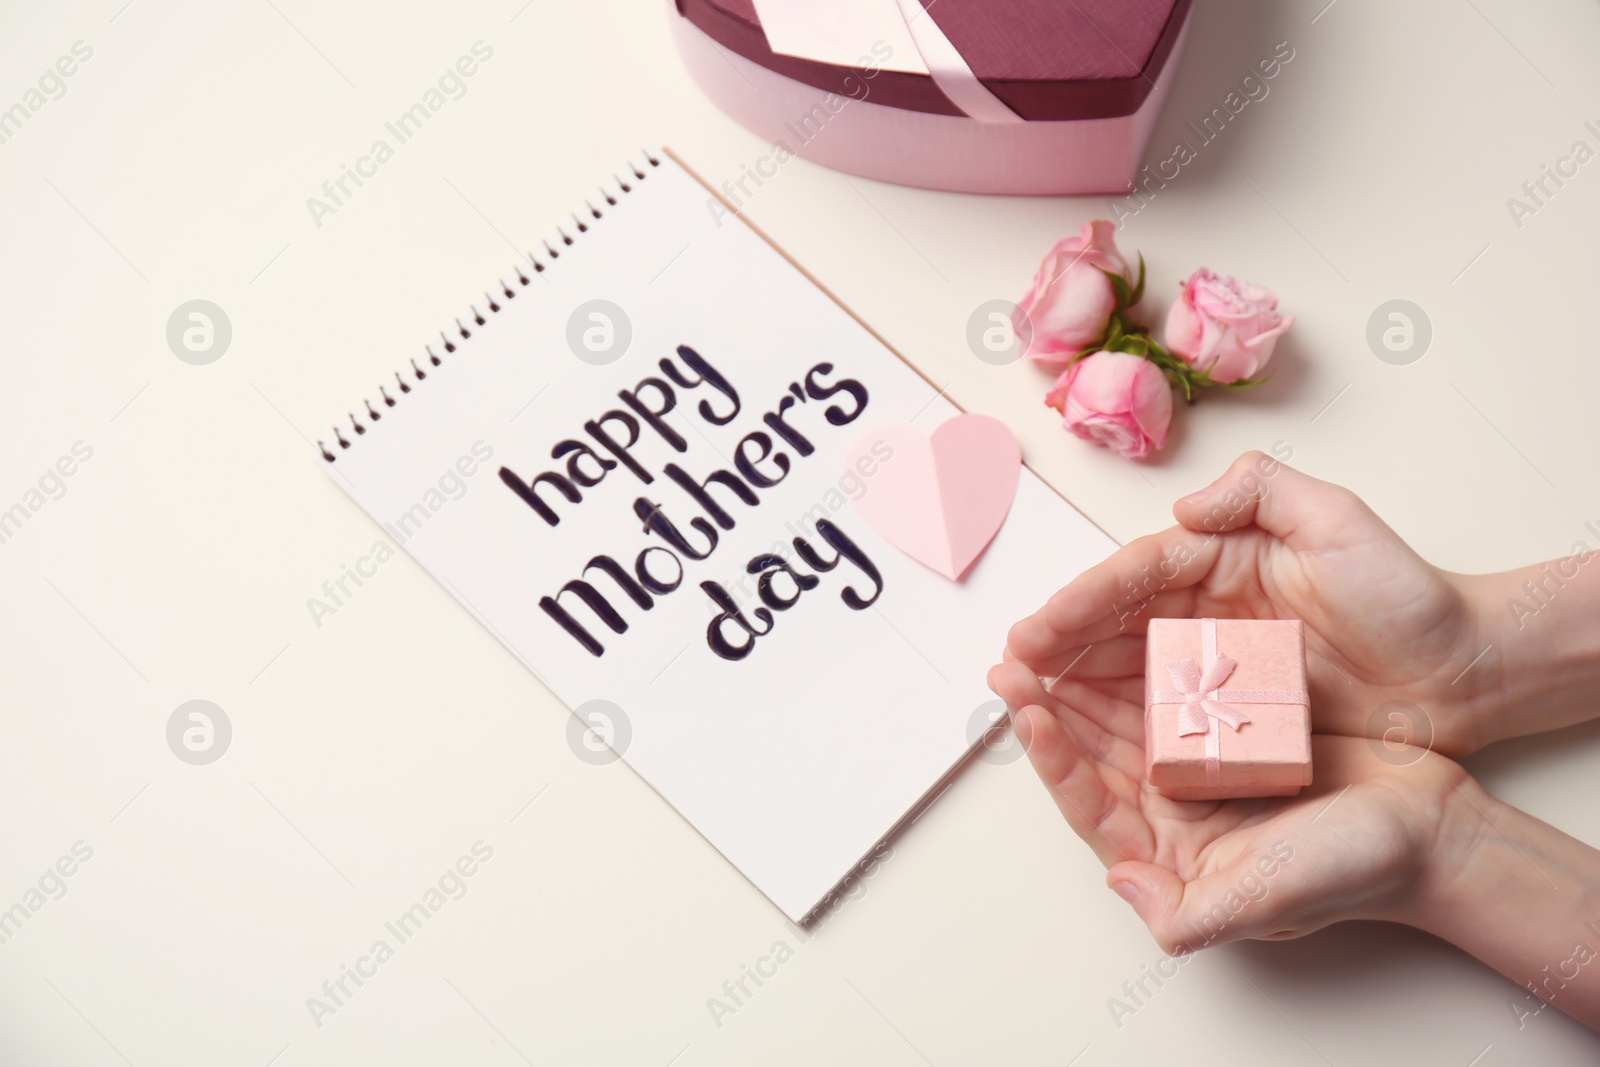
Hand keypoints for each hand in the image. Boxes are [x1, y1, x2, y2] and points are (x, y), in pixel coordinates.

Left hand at [986, 659, 1482, 950]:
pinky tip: (1117, 632)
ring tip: (1046, 638)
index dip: (1052, 755)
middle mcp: (1171, 815)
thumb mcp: (1268, 899)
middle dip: (1048, 705)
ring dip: (1083, 680)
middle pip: (1091, 754)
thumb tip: (1121, 887)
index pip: (1088, 801)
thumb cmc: (1353, 869)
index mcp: (1166, 856)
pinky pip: (1170, 695)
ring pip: (1121, 720)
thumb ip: (1192, 914)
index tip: (1025, 707)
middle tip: (1012, 655)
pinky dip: (1141, 665)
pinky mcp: (1227, 734)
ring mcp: (1198, 773)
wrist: (1430, 832)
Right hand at [1004, 451, 1497, 756]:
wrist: (1462, 672)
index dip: (1079, 603)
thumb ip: (1261, 490)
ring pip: (1123, 675)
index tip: (1037, 628)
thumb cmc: (1406, 595)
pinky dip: (1114, 728)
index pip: (1131, 578)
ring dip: (1071, 690)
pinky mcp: (1229, 715)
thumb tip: (1182, 510)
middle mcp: (1203, 612)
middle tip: (1011, 671)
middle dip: (1057, 649)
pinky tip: (1081, 741)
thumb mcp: (1338, 519)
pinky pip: (1160, 720)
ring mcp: (1213, 666)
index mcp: (1217, 560)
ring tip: (1027, 706)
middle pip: (1112, 629)